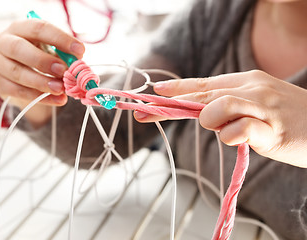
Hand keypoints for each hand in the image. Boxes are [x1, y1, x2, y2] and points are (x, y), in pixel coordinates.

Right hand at [0, 19, 84, 126]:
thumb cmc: (40, 56)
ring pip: (17, 73)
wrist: (22, 75)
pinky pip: (19, 92)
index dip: (60, 38)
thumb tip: (77, 64)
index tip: (80, 50)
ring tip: (61, 88)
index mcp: (20, 28)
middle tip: (63, 71)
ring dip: (42, 82)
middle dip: (43, 60)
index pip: (38, 28)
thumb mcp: (51, 50)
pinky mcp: (0, 84)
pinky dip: (40, 97)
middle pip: (19, 48)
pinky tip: (58, 99)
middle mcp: (3, 42)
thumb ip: (62, 55)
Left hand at [134, 70, 306, 167]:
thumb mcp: (253, 106)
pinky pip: (238, 130)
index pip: (202, 84)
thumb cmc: (286, 119)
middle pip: (200, 94)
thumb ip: (226, 108)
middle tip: (144, 113)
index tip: (153, 92)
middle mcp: (251, 88)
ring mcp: (263, 106)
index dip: (175, 88)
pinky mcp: (272, 128)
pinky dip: (231, 137)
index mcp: (244, 81)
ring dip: (209, 120)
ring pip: (217, 106)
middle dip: (169, 105)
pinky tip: (242, 138)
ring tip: (223, 128)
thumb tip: (198, 113)